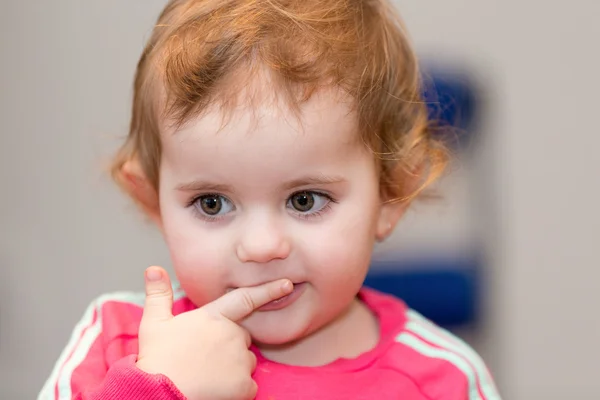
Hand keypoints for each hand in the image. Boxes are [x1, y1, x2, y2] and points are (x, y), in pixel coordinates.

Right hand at [136, 266, 292, 399]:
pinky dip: (237, 389)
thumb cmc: (156, 360)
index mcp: (213, 317)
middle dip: (231, 344)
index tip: (287, 284)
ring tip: (207, 374)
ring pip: (246, 361)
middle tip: (205, 356)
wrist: (160, 394)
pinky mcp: (244, 385)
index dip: (268, 290)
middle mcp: (232, 335)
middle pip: (242, 336)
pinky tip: (216, 390)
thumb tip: (153, 268)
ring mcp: (240, 360)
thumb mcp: (153, 324)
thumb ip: (158, 295)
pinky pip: (248, 385)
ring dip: (234, 367)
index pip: (246, 298)